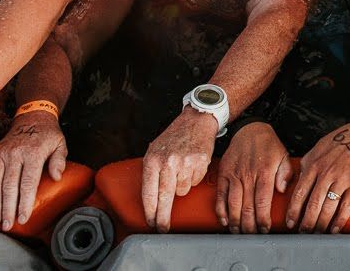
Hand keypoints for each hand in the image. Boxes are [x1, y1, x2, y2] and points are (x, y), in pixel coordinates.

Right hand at [0, 110, 67, 229]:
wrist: (31, 117)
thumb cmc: (47, 134)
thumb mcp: (60, 144)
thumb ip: (59, 160)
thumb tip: (56, 177)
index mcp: (33, 153)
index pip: (28, 183)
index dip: (24, 203)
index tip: (23, 218)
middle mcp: (14, 154)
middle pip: (9, 186)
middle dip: (8, 208)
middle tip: (8, 225)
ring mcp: (1, 153)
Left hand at [141, 109, 218, 231]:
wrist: (196, 121)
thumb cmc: (174, 137)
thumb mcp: (155, 150)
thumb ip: (151, 171)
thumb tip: (149, 198)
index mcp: (152, 160)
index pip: (149, 192)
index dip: (150, 210)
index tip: (150, 221)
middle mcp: (168, 162)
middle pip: (164, 197)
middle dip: (163, 216)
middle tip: (162, 227)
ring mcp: (185, 163)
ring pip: (182, 191)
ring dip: (181, 187)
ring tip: (181, 171)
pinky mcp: (200, 163)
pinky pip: (194, 182)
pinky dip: (193, 178)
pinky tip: (191, 166)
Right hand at [216, 122, 291, 232]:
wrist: (249, 129)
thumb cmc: (267, 144)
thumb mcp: (283, 156)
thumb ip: (285, 174)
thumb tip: (282, 190)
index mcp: (265, 172)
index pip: (263, 201)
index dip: (263, 218)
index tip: (265, 229)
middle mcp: (248, 175)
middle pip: (247, 206)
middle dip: (250, 225)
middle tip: (253, 235)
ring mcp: (234, 175)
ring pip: (233, 204)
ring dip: (236, 221)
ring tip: (240, 232)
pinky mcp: (223, 174)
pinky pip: (220, 195)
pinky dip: (221, 210)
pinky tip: (225, 220)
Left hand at [286, 124, 349, 232]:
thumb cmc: (335, 144)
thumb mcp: (314, 152)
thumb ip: (304, 168)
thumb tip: (295, 185)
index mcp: (313, 167)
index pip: (299, 194)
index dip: (293, 211)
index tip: (291, 223)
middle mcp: (326, 174)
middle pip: (313, 205)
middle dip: (307, 223)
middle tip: (304, 233)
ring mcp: (341, 180)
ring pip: (328, 208)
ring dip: (321, 224)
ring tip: (317, 233)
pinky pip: (346, 206)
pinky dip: (339, 220)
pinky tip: (334, 229)